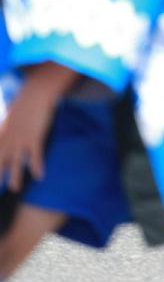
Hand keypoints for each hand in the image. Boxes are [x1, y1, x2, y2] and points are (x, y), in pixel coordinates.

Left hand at [0, 62, 75, 191]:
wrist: (36, 93)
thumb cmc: (24, 101)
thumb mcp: (10, 113)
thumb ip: (6, 125)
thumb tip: (6, 130)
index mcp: (1, 132)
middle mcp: (8, 138)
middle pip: (0, 160)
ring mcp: (21, 139)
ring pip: (16, 163)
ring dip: (15, 177)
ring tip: (15, 188)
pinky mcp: (34, 138)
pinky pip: (35, 156)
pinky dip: (36, 167)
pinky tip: (40, 176)